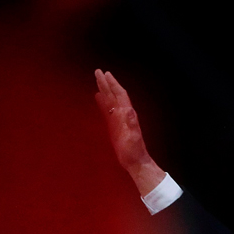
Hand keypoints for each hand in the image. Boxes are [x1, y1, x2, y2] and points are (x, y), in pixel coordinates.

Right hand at [94, 69, 164, 195]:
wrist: (135, 162)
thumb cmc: (134, 151)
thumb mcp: (133, 137)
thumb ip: (131, 123)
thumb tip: (128, 109)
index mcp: (127, 114)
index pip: (120, 95)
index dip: (113, 84)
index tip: (105, 74)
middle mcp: (123, 114)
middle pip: (114, 95)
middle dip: (106, 83)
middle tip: (98, 71)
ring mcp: (118, 120)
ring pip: (110, 101)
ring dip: (104, 90)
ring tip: (97, 80)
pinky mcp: (114, 126)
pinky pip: (107, 111)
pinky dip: (102, 103)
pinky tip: (97, 97)